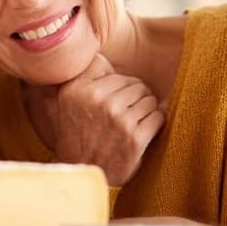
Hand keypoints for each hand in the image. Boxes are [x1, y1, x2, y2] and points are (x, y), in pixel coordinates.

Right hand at [36, 54, 163, 186]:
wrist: (83, 172)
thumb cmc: (78, 134)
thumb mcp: (68, 100)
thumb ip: (83, 74)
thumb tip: (100, 53)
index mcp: (79, 89)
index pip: (117, 74)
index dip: (120, 88)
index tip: (113, 102)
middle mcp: (98, 101)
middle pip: (137, 85)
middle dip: (136, 99)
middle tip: (125, 115)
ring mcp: (118, 120)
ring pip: (150, 100)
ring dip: (146, 112)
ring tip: (133, 124)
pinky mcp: (135, 138)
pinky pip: (158, 117)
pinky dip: (155, 124)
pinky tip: (143, 132)